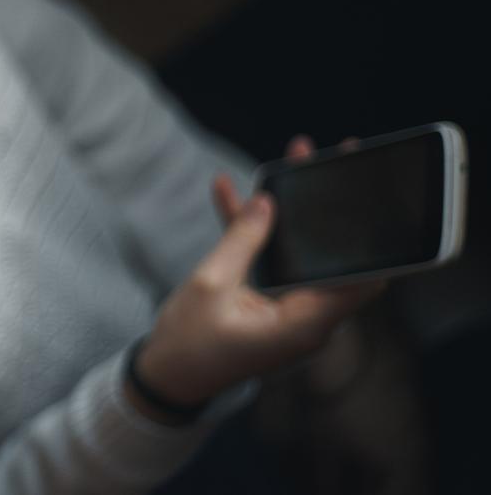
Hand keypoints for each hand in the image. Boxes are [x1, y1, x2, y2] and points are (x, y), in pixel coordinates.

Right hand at [132, 134, 385, 413]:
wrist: (167, 378)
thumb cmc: (188, 343)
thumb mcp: (210, 285)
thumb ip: (241, 241)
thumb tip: (268, 202)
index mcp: (304, 323)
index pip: (362, 280)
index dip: (371, 240)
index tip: (369, 197)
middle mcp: (307, 319)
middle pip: (330, 257)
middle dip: (322, 208)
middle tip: (319, 160)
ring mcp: (290, 311)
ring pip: (300, 255)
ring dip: (287, 214)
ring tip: (281, 164)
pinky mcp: (271, 305)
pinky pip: (272, 264)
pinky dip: (256, 235)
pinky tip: (228, 194)